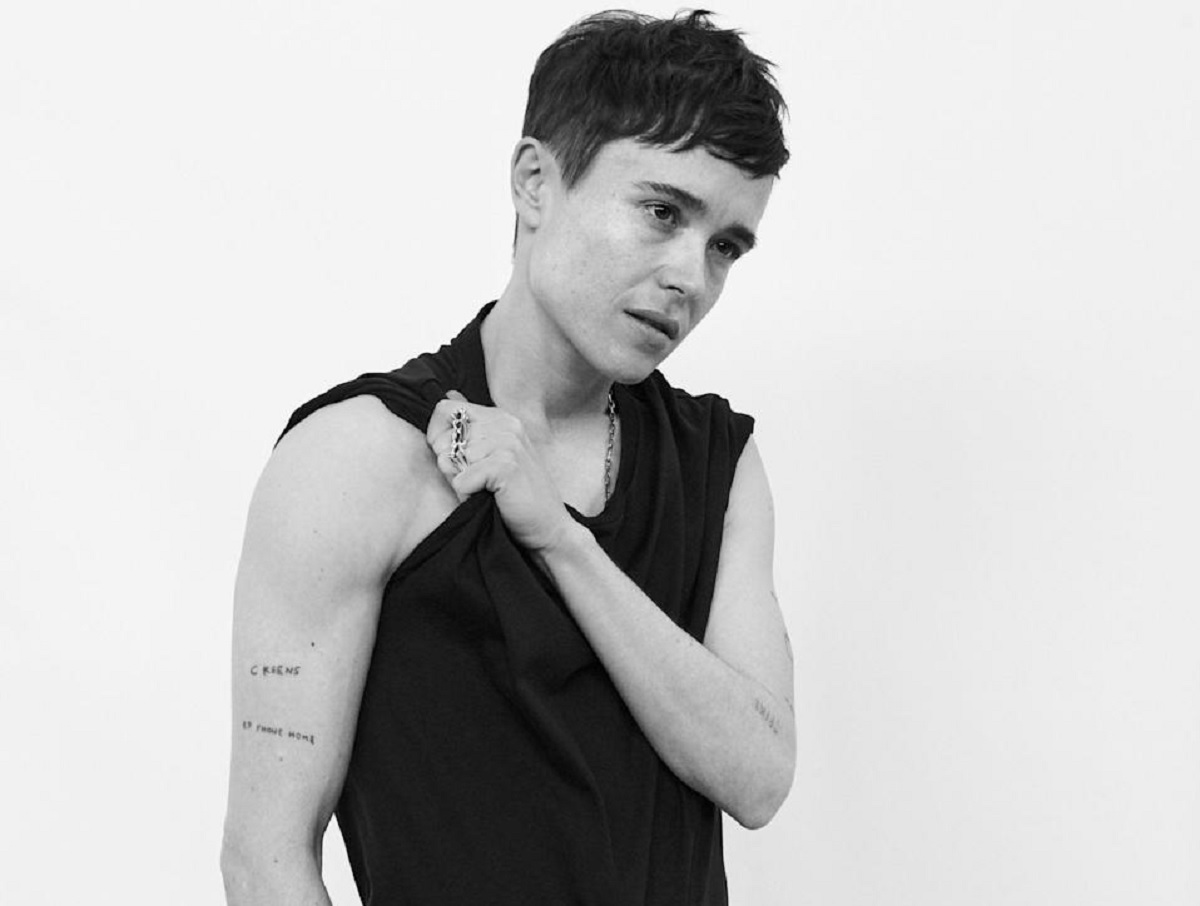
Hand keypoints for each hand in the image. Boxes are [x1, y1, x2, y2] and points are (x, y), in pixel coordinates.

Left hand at [426, 391, 575, 552]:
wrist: (548, 527)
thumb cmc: (517, 494)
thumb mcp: (494, 452)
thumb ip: (472, 425)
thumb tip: (448, 395)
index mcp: (501, 417)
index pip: (445, 409)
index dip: (438, 435)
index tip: (452, 457)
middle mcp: (505, 424)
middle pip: (444, 436)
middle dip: (450, 464)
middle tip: (477, 481)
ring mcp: (507, 442)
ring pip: (450, 459)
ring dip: (461, 482)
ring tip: (487, 490)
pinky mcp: (506, 465)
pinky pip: (461, 480)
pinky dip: (468, 496)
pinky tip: (491, 498)